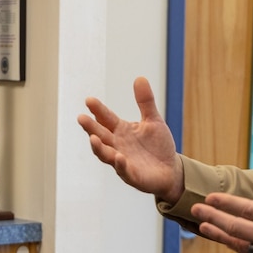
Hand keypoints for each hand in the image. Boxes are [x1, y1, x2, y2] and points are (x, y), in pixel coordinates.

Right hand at [78, 77, 183, 204]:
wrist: (170, 170)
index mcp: (121, 130)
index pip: (106, 118)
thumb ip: (145, 101)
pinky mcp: (132, 175)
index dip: (98, 110)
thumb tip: (140, 77)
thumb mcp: (153, 120)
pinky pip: (123, 170)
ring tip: (93, 139)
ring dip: (98, 147)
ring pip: (105, 154)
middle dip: (90, 128)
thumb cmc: (158, 146)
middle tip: (81, 118)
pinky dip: (120, 164)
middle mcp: (117, 145)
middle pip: (100, 135)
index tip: (89, 100)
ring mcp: (122, 161)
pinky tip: (119, 157)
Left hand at [192, 155, 252, 252]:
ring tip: (201, 225)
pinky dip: (233, 245)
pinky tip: (223, 239)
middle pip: (237, 228)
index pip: (249, 211)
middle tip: (194, 208)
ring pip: (239, 243)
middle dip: (213, 217)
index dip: (227, 203)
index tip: (210, 196)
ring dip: (219, 234)